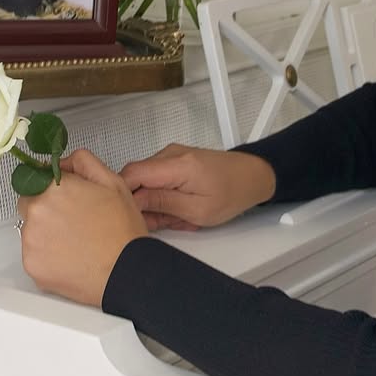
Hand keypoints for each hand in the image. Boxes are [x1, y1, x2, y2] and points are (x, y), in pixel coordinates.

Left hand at [19, 148, 146, 306]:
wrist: (126, 271)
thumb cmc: (122, 231)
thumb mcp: (112, 181)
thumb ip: (82, 161)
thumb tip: (62, 162)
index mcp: (55, 187)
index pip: (35, 178)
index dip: (50, 187)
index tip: (59, 196)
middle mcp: (37, 211)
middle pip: (29, 203)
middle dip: (46, 209)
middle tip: (73, 221)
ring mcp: (31, 240)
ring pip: (31, 230)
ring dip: (46, 233)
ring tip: (75, 241)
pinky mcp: (31, 265)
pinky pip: (33, 254)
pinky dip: (47, 255)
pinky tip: (70, 256)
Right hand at [120, 143, 275, 230]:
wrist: (253, 176)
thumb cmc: (233, 192)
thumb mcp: (197, 210)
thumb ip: (162, 205)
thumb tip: (133, 203)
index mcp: (176, 164)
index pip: (131, 174)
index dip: (122, 196)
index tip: (126, 215)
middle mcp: (170, 154)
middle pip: (135, 178)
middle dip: (142, 204)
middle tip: (163, 221)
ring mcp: (171, 155)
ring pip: (145, 182)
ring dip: (154, 203)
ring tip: (178, 215)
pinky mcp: (174, 161)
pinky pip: (156, 180)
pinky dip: (163, 197)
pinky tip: (179, 207)